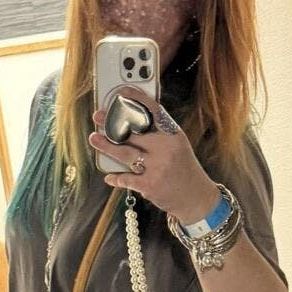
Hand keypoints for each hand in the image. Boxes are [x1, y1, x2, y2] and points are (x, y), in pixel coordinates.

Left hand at [89, 85, 219, 223]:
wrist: (197, 198)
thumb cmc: (184, 170)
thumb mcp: (178, 146)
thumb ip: (159, 134)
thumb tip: (131, 123)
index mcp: (173, 135)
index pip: (153, 111)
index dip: (136, 100)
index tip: (122, 93)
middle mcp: (166, 148)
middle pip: (134, 131)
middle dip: (112, 122)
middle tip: (98, 116)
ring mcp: (157, 167)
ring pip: (124, 152)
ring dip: (106, 145)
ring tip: (94, 138)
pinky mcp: (149, 185)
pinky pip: (126, 179)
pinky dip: (115, 178)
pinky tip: (109, 176)